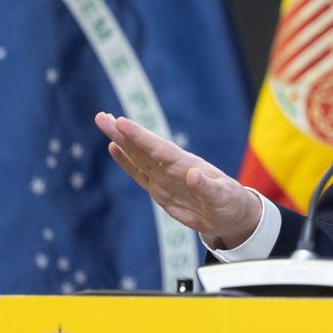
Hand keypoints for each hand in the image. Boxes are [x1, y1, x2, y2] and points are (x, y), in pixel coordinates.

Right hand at [94, 112, 261, 248]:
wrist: (230, 215)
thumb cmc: (231, 203)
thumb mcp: (224, 197)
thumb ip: (208, 187)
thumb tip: (193, 175)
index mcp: (187, 165)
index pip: (160, 149)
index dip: (141, 137)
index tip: (123, 123)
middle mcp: (173, 167)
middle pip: (143, 148)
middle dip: (123, 133)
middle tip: (102, 117)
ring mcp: (164, 177)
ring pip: (138, 156)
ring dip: (120, 141)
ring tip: (104, 123)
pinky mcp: (160, 190)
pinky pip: (139, 174)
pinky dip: (126, 162)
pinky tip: (113, 148)